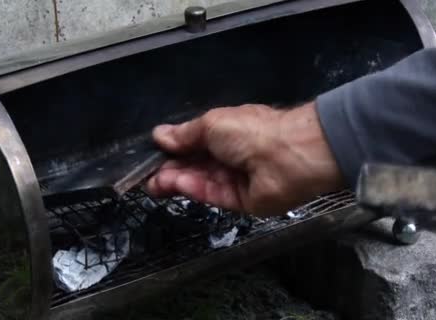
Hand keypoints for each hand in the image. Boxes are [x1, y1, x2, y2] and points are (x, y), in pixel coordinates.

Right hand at [146, 102, 344, 216]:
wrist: (290, 155)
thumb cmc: (252, 131)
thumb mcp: (212, 123)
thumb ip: (185, 134)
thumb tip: (160, 134)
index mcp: (226, 132)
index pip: (194, 144)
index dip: (172, 150)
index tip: (151, 155)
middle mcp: (230, 155)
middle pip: (194, 165)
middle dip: (170, 169)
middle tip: (146, 175)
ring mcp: (235, 179)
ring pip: (200, 181)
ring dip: (176, 180)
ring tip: (153, 182)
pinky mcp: (240, 200)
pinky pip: (213, 194)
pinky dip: (193, 189)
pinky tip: (175, 184)